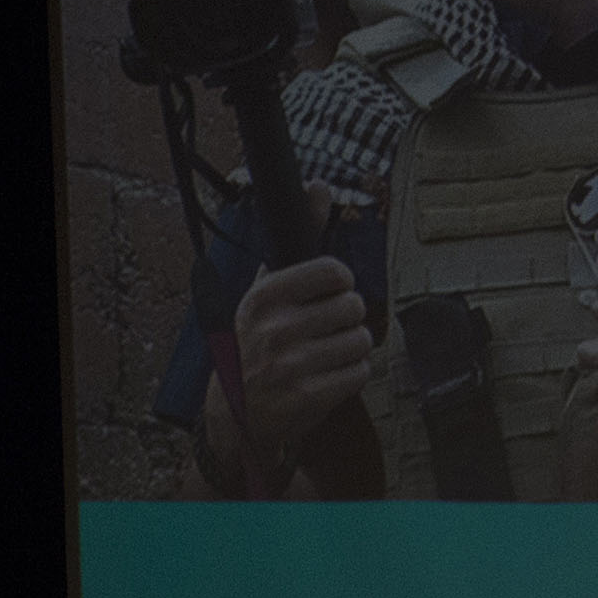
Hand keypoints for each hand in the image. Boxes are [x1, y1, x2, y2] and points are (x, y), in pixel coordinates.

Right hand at [228, 209, 372, 458]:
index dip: (341, 282)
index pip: (334, 271)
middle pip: (353, 306)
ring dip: (351, 347)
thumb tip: (319, 185)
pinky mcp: (308, 396)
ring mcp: (291, 364)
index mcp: (264, 296)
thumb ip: (298, 236)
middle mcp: (274, 328)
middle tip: (327, 329)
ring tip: (326, 354)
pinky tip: (328, 375)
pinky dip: (352, 374)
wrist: (237, 413)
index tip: (330, 292)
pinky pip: (360, 372)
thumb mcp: (267, 289)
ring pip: (361, 340)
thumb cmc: (256, 343)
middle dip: (348, 318)